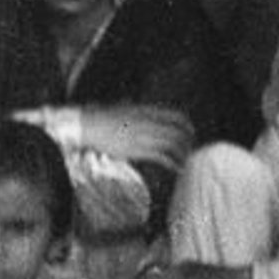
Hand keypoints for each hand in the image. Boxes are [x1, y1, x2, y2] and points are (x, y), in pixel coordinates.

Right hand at [77, 104, 194, 169]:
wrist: (87, 126)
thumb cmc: (102, 118)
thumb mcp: (124, 109)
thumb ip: (136, 112)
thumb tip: (140, 112)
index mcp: (146, 111)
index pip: (176, 116)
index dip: (187, 125)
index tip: (190, 132)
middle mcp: (148, 122)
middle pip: (178, 131)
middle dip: (188, 141)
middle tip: (190, 149)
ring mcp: (143, 136)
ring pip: (173, 144)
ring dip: (182, 154)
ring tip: (184, 161)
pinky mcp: (137, 150)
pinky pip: (162, 157)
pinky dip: (173, 163)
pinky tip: (177, 169)